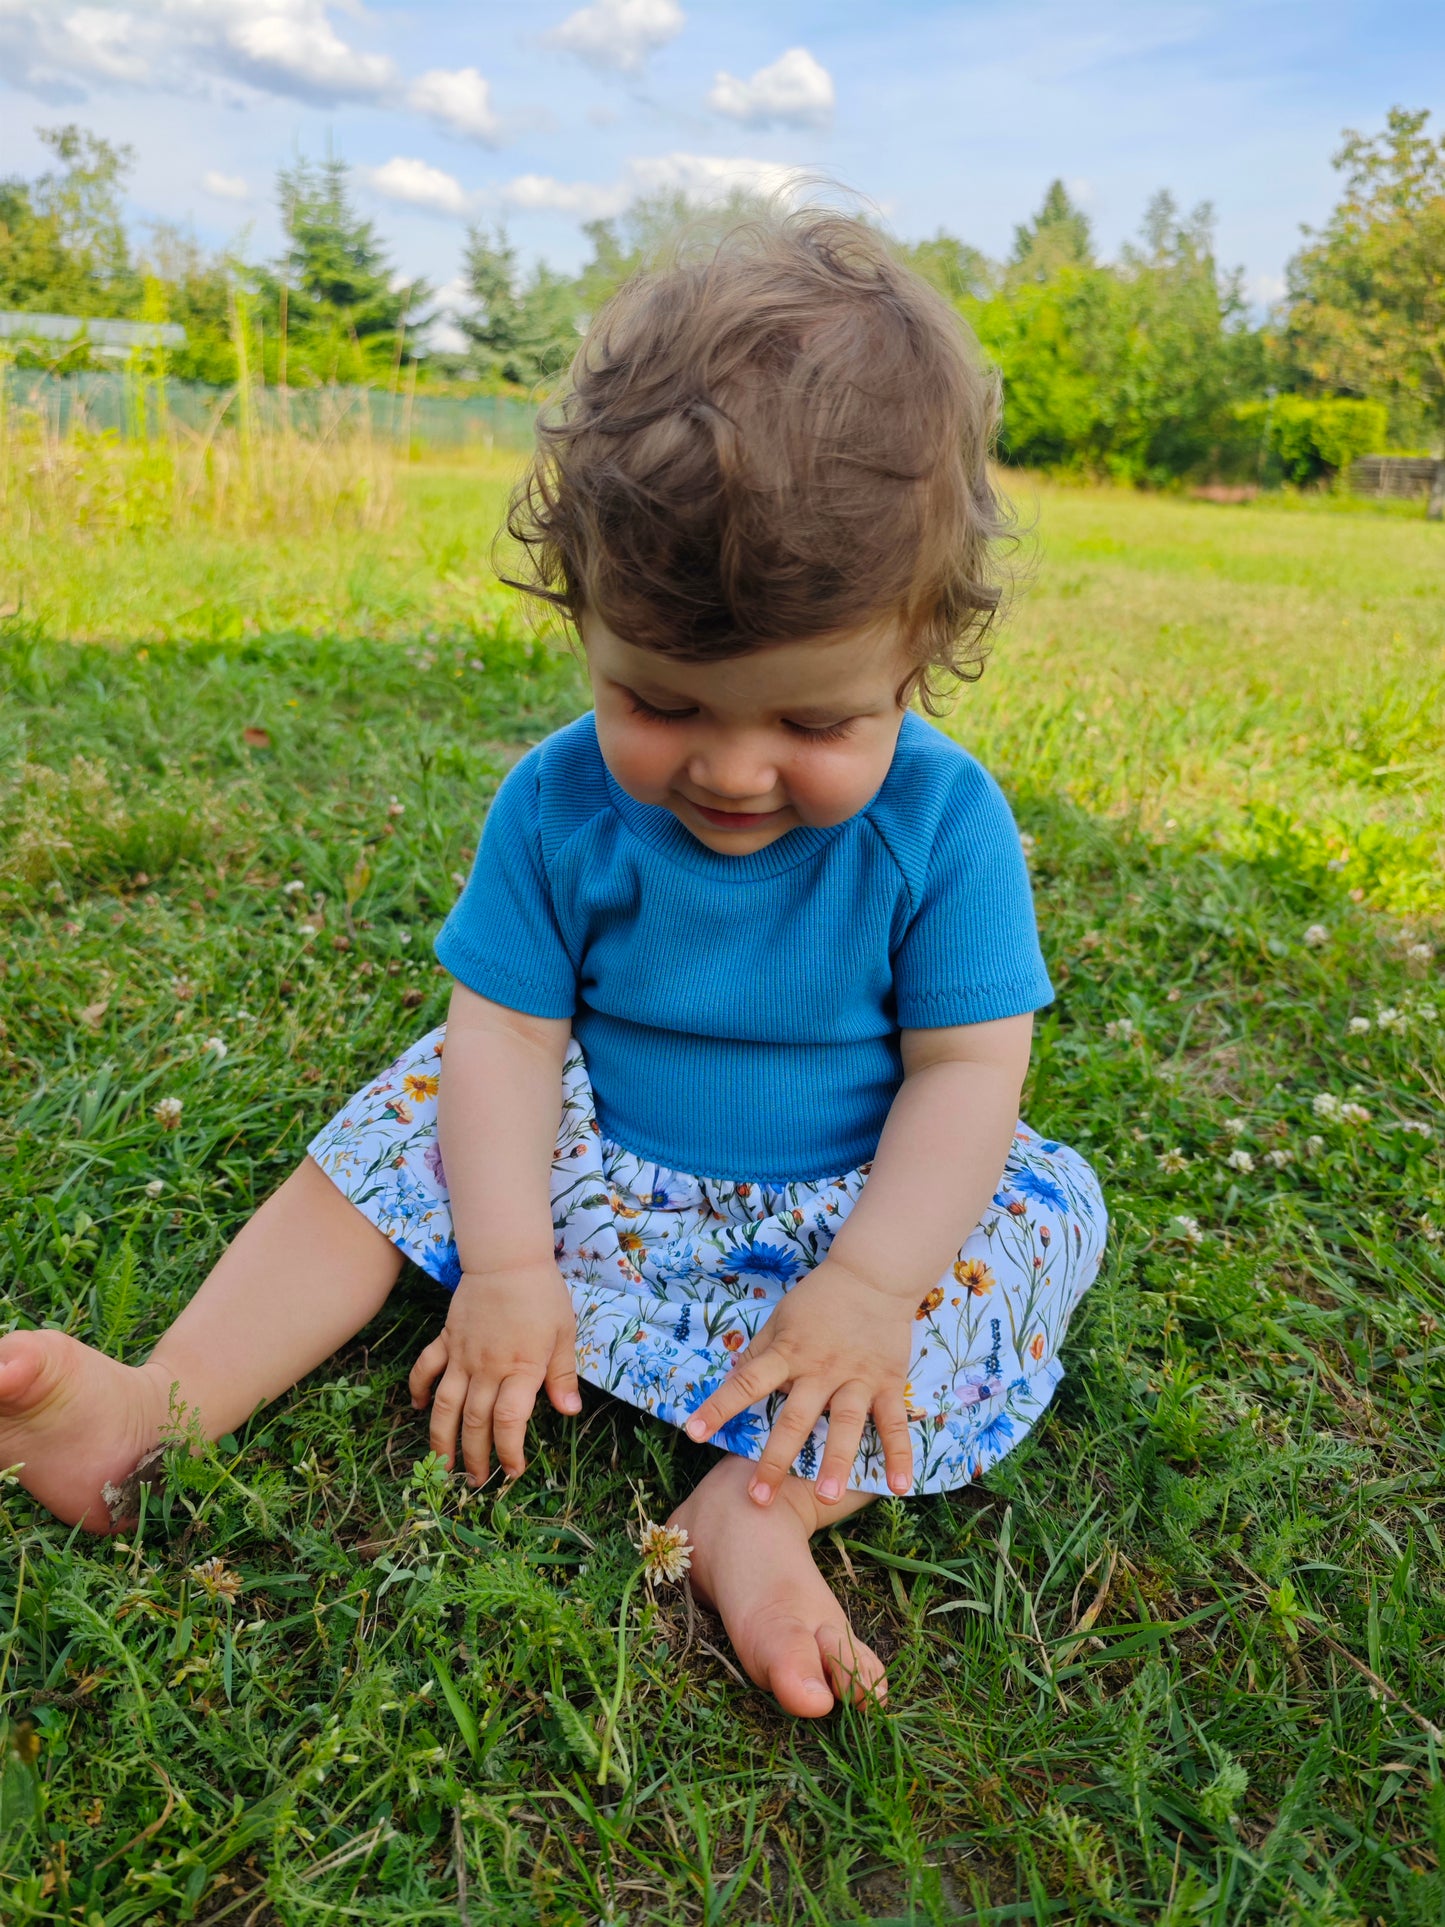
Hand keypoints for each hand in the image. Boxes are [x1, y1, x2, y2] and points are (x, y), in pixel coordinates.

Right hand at [408, 1260, 579, 1484]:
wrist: (507, 1259)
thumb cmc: (542, 1296)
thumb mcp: (564, 1334)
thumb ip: (562, 1376)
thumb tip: (569, 1412)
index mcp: (521, 1368)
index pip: (509, 1421)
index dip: (509, 1451)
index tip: (513, 1471)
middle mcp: (488, 1367)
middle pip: (474, 1422)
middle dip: (476, 1457)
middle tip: (477, 1482)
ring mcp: (462, 1355)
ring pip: (445, 1405)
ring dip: (441, 1438)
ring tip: (442, 1465)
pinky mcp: (446, 1340)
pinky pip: (426, 1369)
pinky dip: (420, 1390)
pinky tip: (420, 1409)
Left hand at [683, 1259, 915, 1506]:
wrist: (873, 1275)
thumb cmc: (819, 1299)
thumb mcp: (780, 1319)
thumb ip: (759, 1353)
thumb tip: (731, 1379)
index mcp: (788, 1353)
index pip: (747, 1382)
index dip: (719, 1406)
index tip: (693, 1432)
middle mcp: (820, 1370)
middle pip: (795, 1418)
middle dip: (776, 1459)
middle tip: (758, 1498)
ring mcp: (857, 1379)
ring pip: (844, 1424)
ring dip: (834, 1462)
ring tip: (825, 1497)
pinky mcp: (888, 1383)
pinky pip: (893, 1424)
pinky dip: (899, 1456)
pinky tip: (898, 1488)